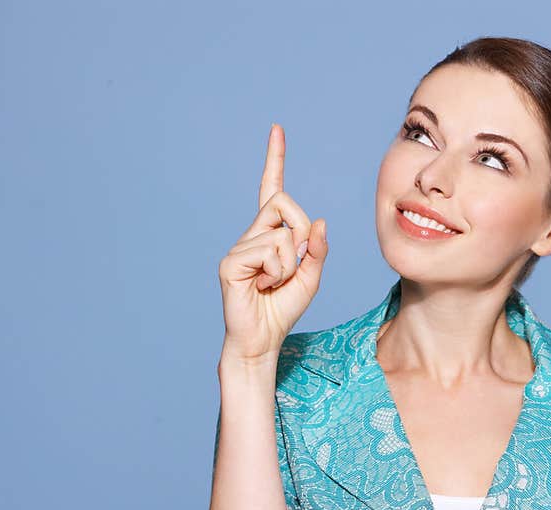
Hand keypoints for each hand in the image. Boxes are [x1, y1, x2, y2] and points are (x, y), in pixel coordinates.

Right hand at [217, 123, 328, 360]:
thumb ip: (317, 250)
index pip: (272, 189)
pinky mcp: (231, 262)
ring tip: (274, 284)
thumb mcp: (312, 277)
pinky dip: (277, 273)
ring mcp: (239, 247)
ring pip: (282, 234)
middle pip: (285, 204)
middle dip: (302, 233)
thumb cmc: (284, 308)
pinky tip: (263, 287)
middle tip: (296, 265)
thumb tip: (319, 222)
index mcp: (270, 234)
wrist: (262, 339)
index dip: (275, 159)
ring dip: (290, 264)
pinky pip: (269, 252)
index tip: (277, 129)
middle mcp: (252, 234)